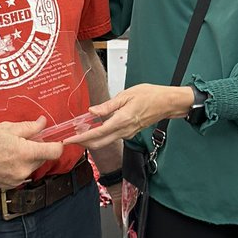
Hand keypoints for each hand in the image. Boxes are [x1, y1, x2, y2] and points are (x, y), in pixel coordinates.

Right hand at [0, 117, 63, 189]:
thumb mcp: (7, 128)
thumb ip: (29, 127)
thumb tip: (43, 123)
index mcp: (25, 154)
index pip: (54, 152)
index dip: (57, 144)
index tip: (54, 139)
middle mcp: (23, 170)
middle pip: (42, 159)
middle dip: (37, 148)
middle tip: (23, 139)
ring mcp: (16, 180)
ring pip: (31, 167)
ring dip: (27, 158)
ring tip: (9, 149)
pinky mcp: (8, 186)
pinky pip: (21, 174)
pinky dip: (17, 166)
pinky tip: (3, 159)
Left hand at [65, 84, 192, 149]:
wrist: (167, 103)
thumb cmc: (150, 95)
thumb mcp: (126, 95)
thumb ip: (108, 105)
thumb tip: (92, 111)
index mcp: (122, 120)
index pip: (97, 133)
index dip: (81, 138)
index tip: (69, 139)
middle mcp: (124, 130)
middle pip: (99, 143)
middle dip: (82, 142)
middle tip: (70, 138)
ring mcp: (127, 133)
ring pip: (105, 142)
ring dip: (91, 139)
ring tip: (79, 131)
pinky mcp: (130, 132)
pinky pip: (112, 137)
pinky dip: (100, 136)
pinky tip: (94, 128)